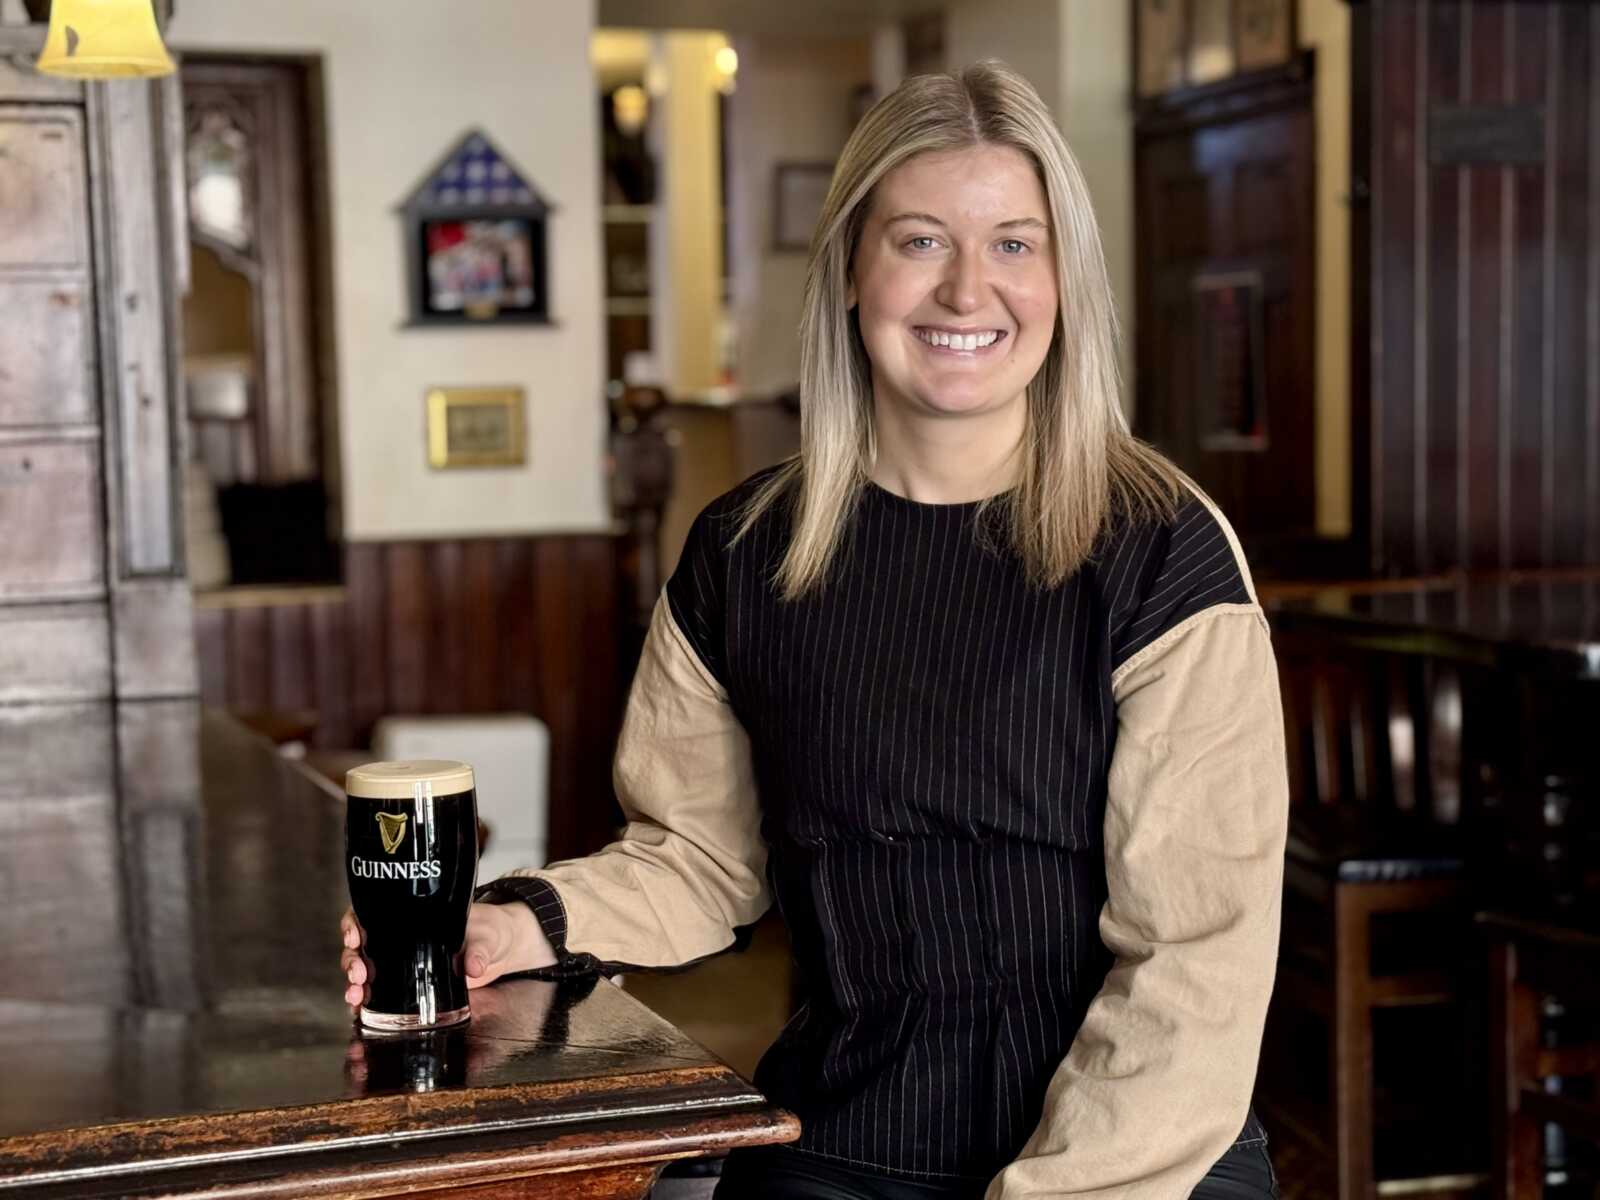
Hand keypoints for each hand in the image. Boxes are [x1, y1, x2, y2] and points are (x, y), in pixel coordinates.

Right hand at [339, 903, 556, 1012]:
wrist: (501, 949)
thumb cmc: (489, 931)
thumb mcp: (486, 936)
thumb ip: (479, 951)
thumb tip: (474, 967)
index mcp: (413, 917)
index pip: (371, 913)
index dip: (354, 923)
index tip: (354, 936)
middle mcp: (401, 938)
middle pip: (361, 945)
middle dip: (352, 960)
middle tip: (359, 975)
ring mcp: (403, 963)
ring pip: (366, 970)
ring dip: (354, 984)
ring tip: (356, 996)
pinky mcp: (410, 985)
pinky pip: (380, 992)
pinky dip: (366, 1002)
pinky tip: (360, 1010)